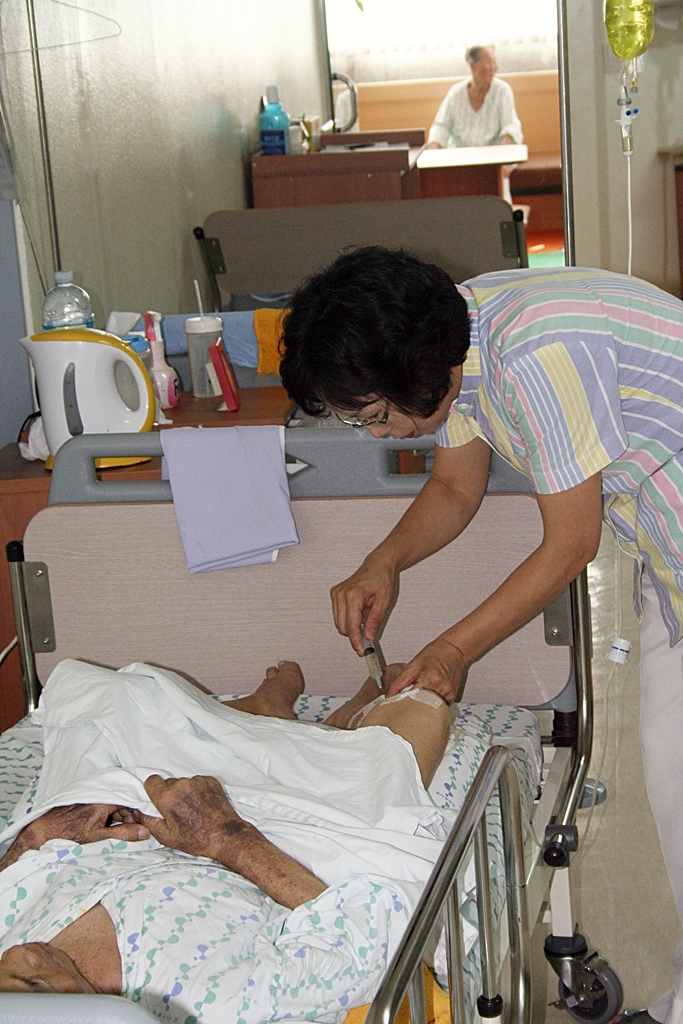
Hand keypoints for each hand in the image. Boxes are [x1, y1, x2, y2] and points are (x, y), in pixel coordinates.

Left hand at [23, 804, 149, 848]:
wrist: (42, 831)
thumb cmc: (68, 836)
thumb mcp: (99, 838)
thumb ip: (123, 834)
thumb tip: (145, 832)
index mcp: (103, 800)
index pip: (130, 798)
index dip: (139, 811)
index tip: (145, 823)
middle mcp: (98, 793)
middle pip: (123, 799)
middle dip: (130, 813)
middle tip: (134, 829)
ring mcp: (91, 795)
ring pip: (114, 801)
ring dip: (120, 814)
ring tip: (121, 830)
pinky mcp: (85, 799)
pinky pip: (104, 802)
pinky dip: (110, 812)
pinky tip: (108, 825)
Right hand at [136, 775, 242, 861]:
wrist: (224, 835)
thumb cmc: (196, 839)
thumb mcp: (166, 836)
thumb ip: (148, 821)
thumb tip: (140, 810)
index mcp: (168, 798)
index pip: (151, 781)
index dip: (152, 790)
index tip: (157, 799)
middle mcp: (182, 785)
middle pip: (168, 783)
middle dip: (169, 794)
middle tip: (177, 810)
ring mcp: (197, 781)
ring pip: (183, 782)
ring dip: (184, 792)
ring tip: (192, 809)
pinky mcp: (210, 780)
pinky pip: (197, 782)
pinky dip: (198, 790)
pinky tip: (202, 805)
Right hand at [330, 553, 398, 654]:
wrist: (377, 565)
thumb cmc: (382, 579)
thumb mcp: (384, 602)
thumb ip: (374, 621)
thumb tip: (369, 637)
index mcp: (353, 596)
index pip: (351, 626)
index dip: (356, 642)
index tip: (362, 651)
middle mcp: (340, 594)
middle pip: (342, 627)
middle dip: (354, 636)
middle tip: (368, 640)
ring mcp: (336, 594)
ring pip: (338, 623)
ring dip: (350, 628)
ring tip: (365, 624)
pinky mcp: (335, 595)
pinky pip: (337, 616)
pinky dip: (347, 621)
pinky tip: (359, 616)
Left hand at [385, 636, 467, 703]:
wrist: (454, 650)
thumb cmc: (435, 654)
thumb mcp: (414, 664)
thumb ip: (400, 681)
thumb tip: (389, 695)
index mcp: (429, 679)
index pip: (412, 700)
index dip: (402, 704)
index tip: (397, 705)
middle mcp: (441, 689)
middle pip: (421, 707)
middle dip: (412, 707)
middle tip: (406, 702)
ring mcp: (448, 694)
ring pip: (430, 708)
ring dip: (422, 705)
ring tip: (419, 695)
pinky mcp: (452, 697)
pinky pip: (438, 706)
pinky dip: (432, 703)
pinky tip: (430, 693)